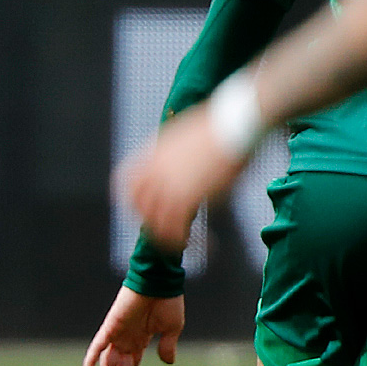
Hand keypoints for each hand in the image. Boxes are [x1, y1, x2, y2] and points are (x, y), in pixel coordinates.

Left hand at [82, 287, 184, 365]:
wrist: (158, 281)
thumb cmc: (168, 301)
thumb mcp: (173, 328)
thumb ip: (167, 345)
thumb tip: (168, 363)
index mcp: (141, 341)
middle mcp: (126, 340)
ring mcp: (117, 335)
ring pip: (107, 365)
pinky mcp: (110, 328)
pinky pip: (97, 347)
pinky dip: (91, 361)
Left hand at [122, 106, 250, 253]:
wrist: (239, 121)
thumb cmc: (228, 124)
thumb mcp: (194, 134)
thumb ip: (182, 151)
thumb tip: (191, 160)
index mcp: (155, 152)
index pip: (127, 180)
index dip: (130, 197)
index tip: (142, 207)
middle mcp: (155, 169)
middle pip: (137, 204)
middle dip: (149, 221)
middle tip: (165, 231)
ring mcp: (168, 183)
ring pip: (154, 221)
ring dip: (168, 237)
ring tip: (186, 243)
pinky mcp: (185, 197)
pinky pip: (177, 228)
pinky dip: (187, 241)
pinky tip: (207, 244)